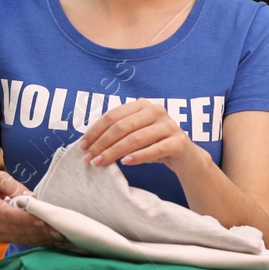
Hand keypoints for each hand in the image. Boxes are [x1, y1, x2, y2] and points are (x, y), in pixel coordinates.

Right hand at [0, 170, 61, 247]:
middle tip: (60, 229)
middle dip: (39, 230)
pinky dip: (35, 241)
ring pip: (18, 238)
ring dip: (40, 238)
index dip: (25, 218)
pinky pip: (18, 240)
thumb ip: (12, 185)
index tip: (43, 218)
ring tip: (60, 235)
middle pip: (15, 229)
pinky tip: (50, 239)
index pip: (6, 213)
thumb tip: (32, 198)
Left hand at [79, 98, 201, 170]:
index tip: (82, 146)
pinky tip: (126, 163)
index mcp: (142, 105)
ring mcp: (169, 126)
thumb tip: (88, 145)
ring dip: (114, 152)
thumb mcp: (136, 135)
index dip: (95, 131)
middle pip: (122, 127)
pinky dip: (138, 156)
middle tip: (89, 158)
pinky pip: (154, 149)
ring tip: (100, 163)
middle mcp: (156, 111)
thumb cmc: (155, 145)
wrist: (186, 157)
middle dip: (102, 143)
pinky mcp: (178, 142)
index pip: (113, 116)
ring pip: (136, 138)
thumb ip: (118, 133)